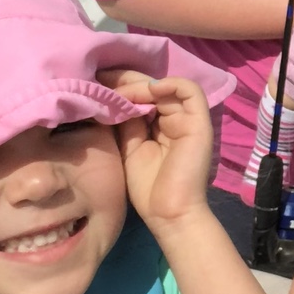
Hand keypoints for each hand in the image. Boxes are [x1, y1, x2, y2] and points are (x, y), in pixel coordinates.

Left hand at [115, 75, 213, 229]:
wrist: (169, 214)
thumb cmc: (148, 188)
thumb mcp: (128, 146)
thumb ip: (125, 121)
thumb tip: (112, 95)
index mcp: (158, 124)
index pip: (141, 94)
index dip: (119, 85)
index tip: (94, 83)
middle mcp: (174, 117)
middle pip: (151, 85)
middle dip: (125, 80)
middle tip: (100, 79)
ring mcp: (188, 118)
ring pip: (165, 85)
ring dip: (140, 85)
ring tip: (120, 91)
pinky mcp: (199, 122)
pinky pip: (190, 91)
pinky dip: (169, 84)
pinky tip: (148, 90)